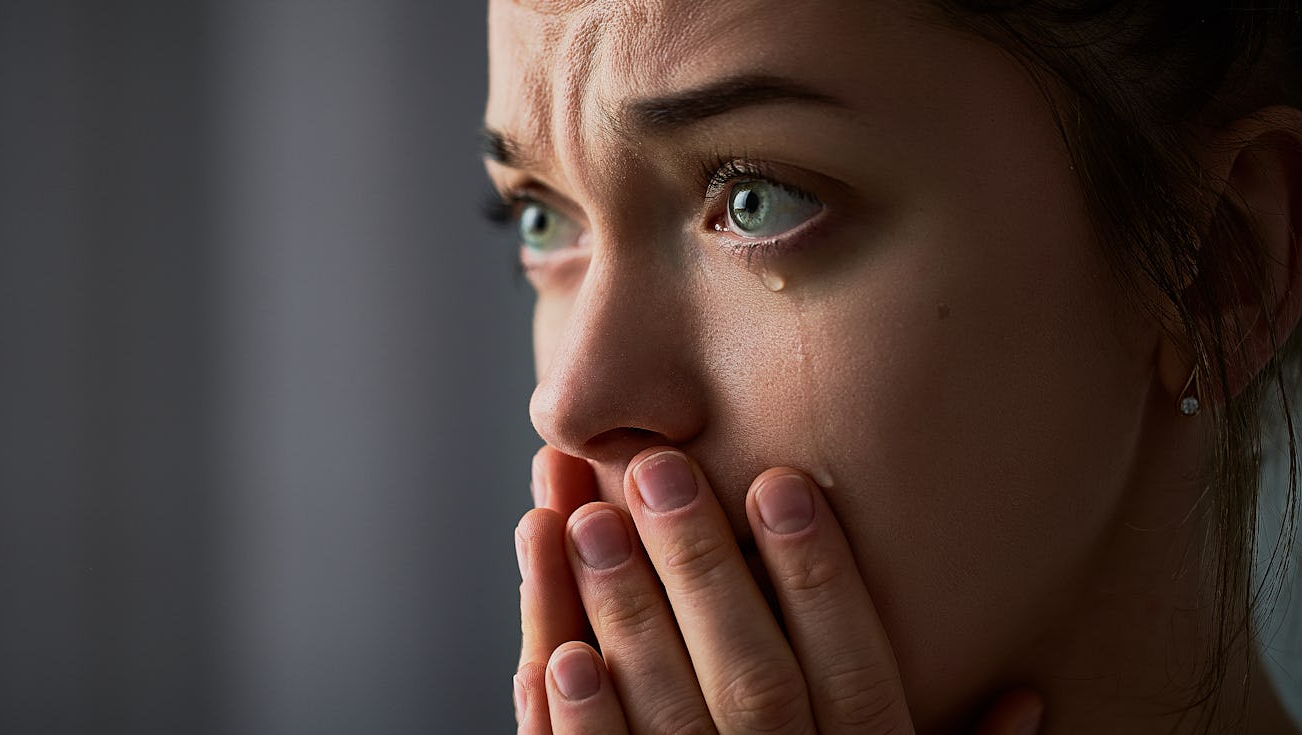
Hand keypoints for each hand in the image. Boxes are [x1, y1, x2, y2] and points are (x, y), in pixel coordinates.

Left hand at [513, 446, 1043, 733]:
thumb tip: (1032, 699)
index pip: (860, 674)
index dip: (820, 579)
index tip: (780, 482)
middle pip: (753, 680)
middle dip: (702, 570)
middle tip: (657, 470)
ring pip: (668, 724)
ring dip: (622, 621)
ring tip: (583, 522)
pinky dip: (579, 729)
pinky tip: (553, 654)